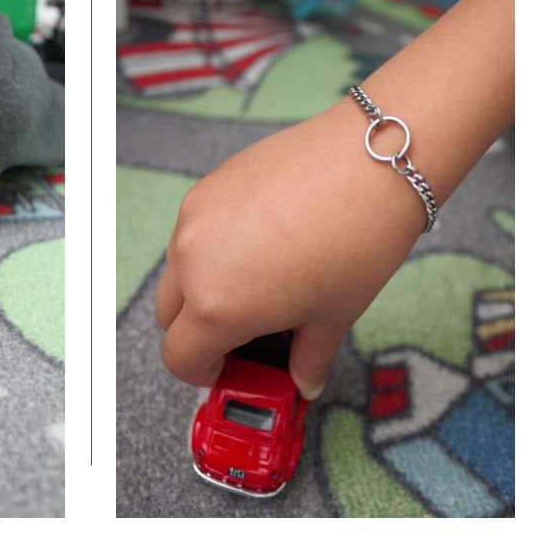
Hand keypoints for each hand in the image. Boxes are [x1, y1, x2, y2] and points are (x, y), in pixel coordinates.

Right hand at [156, 107, 424, 397]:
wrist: (372, 160)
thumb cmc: (358, 240)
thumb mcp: (334, 315)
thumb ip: (309, 358)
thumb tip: (306, 380)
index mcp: (218, 307)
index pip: (179, 358)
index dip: (202, 373)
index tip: (228, 369)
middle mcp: (192, 262)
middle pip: (169, 317)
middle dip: (198, 332)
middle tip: (242, 333)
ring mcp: (193, 220)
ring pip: (178, 272)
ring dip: (202, 289)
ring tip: (255, 282)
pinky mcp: (204, 189)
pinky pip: (191, 233)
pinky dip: (212, 249)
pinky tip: (259, 242)